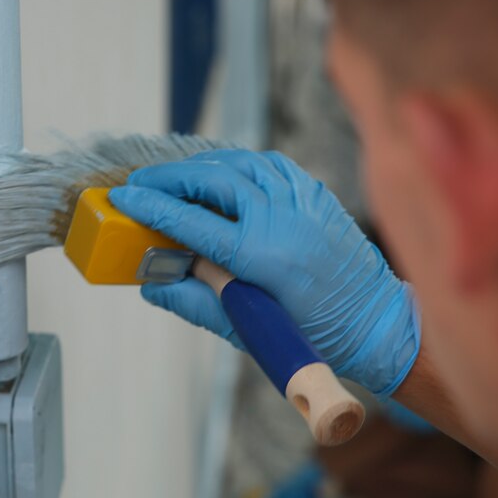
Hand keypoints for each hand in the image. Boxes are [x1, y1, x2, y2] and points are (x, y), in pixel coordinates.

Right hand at [108, 149, 418, 397]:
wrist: (376, 324)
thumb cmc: (312, 334)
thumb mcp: (245, 327)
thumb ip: (193, 301)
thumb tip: (150, 284)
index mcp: (259, 254)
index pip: (189, 219)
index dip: (149, 206)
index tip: (122, 196)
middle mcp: (280, 218)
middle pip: (210, 179)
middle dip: (169, 177)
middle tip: (141, 182)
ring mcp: (301, 199)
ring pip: (239, 163)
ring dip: (201, 166)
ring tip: (173, 176)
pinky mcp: (314, 193)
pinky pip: (269, 164)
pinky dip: (238, 164)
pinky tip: (221, 172)